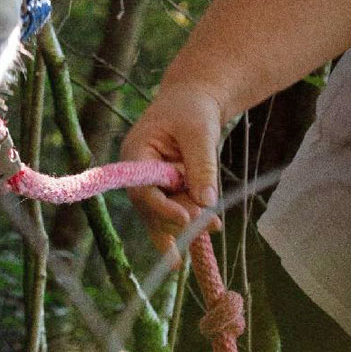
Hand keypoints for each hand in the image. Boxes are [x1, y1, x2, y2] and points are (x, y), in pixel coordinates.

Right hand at [121, 84, 223, 263]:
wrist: (193, 99)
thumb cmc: (192, 108)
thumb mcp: (200, 132)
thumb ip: (202, 166)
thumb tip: (207, 202)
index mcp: (135, 154)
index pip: (142, 190)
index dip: (161, 208)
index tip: (186, 218)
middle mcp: (137, 174)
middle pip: (151, 208)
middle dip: (178, 218)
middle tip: (211, 223)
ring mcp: (150, 184)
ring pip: (161, 214)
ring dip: (186, 223)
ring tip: (215, 225)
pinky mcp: (165, 190)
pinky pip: (170, 212)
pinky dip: (184, 225)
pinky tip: (188, 251)